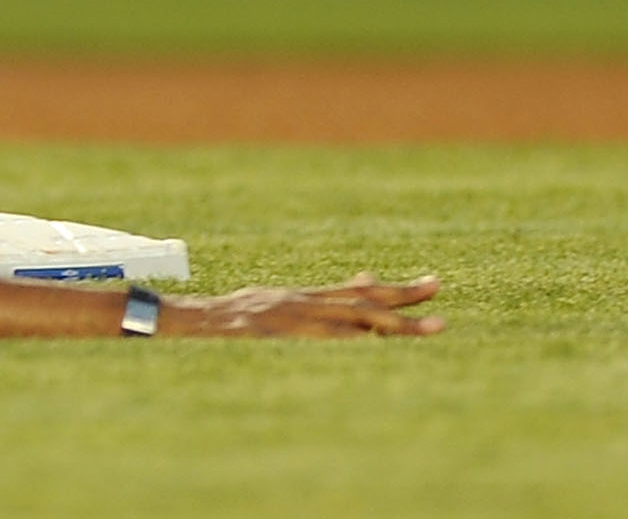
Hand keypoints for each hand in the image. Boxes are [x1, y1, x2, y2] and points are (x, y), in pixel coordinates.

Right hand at [168, 274, 443, 338]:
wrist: (187, 321)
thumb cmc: (229, 321)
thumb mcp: (269, 306)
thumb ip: (307, 305)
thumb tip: (348, 290)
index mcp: (300, 298)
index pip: (355, 292)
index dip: (394, 290)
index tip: (430, 284)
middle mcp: (300, 302)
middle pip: (362, 300)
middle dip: (405, 298)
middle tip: (439, 290)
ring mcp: (290, 317)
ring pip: (352, 318)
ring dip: (396, 324)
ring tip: (434, 326)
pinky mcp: (278, 333)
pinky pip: (322, 338)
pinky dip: (352, 341)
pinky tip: (379, 344)